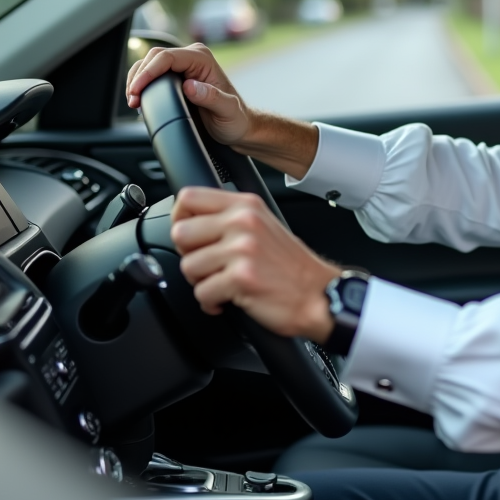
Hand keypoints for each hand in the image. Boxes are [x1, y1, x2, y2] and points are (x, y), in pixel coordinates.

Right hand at [126, 43, 251, 147]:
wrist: (238, 126)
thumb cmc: (236, 119)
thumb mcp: (227, 110)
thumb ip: (211, 97)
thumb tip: (189, 85)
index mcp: (203, 59)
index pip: (167, 57)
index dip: (148, 72)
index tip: (137, 90)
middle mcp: (192, 57)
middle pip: (153, 57)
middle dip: (139, 77)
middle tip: (133, 99)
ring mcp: (183, 66)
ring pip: (149, 64)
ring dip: (137, 81)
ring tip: (134, 101)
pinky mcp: (175, 76)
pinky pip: (152, 74)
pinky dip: (141, 85)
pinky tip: (139, 99)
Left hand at [170, 187, 338, 342]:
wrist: (319, 296)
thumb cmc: (291, 267)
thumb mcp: (264, 226)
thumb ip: (230, 218)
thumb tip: (190, 223)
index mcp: (247, 206)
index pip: (189, 197)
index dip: (180, 218)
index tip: (190, 236)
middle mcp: (244, 222)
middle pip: (181, 233)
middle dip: (189, 255)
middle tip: (209, 265)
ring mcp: (243, 249)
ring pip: (188, 266)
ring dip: (202, 282)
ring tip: (223, 283)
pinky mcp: (241, 278)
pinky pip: (202, 293)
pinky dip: (211, 303)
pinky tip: (228, 299)